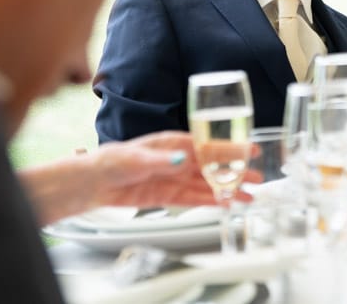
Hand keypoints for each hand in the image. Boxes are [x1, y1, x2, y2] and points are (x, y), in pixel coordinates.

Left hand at [20, 131, 260, 224]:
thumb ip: (159, 159)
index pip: (207, 145)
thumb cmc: (108, 161)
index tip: (251, 149)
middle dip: (235, 171)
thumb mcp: (132, 158)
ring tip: (248, 196)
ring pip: (206, 184)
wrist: (88, 183)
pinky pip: (192, 199)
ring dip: (227, 190)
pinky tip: (225, 204)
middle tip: (258, 178)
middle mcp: (176, 158)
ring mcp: (172, 178)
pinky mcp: (165, 195)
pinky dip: (209, 202)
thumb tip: (181, 158)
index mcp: (171, 142)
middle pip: (212, 165)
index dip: (231, 147)